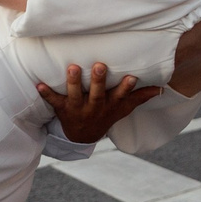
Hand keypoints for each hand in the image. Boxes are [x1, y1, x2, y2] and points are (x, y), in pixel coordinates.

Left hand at [39, 62, 162, 145]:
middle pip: (97, 94)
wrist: (82, 136)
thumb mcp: (123, 109)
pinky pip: (53, 101)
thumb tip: (162, 88)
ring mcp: (78, 109)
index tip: (132, 77)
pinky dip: (46, 94)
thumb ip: (140, 98)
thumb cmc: (105, 115)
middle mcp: (95, 107)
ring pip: (75, 95)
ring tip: (72, 67)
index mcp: (110, 105)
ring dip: (73, 82)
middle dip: (98, 81)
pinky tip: (38, 84)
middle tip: (98, 65)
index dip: (126, 88)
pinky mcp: (62, 109)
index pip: (120, 96)